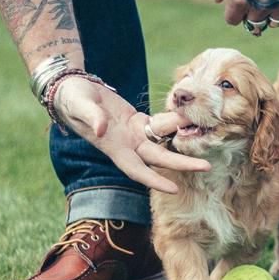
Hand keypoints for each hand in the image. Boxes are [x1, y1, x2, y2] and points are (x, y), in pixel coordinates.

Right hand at [53, 77, 209, 193]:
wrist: (72, 89)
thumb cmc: (72, 99)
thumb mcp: (79, 106)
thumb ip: (91, 117)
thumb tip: (101, 128)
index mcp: (114, 148)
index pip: (137, 170)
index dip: (155, 180)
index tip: (174, 189)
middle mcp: (127, 144)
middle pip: (159, 158)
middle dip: (182, 164)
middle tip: (206, 167)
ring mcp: (132, 133)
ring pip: (162, 140)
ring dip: (181, 138)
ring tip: (202, 133)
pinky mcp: (136, 120)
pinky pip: (158, 124)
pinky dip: (172, 123)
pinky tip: (188, 118)